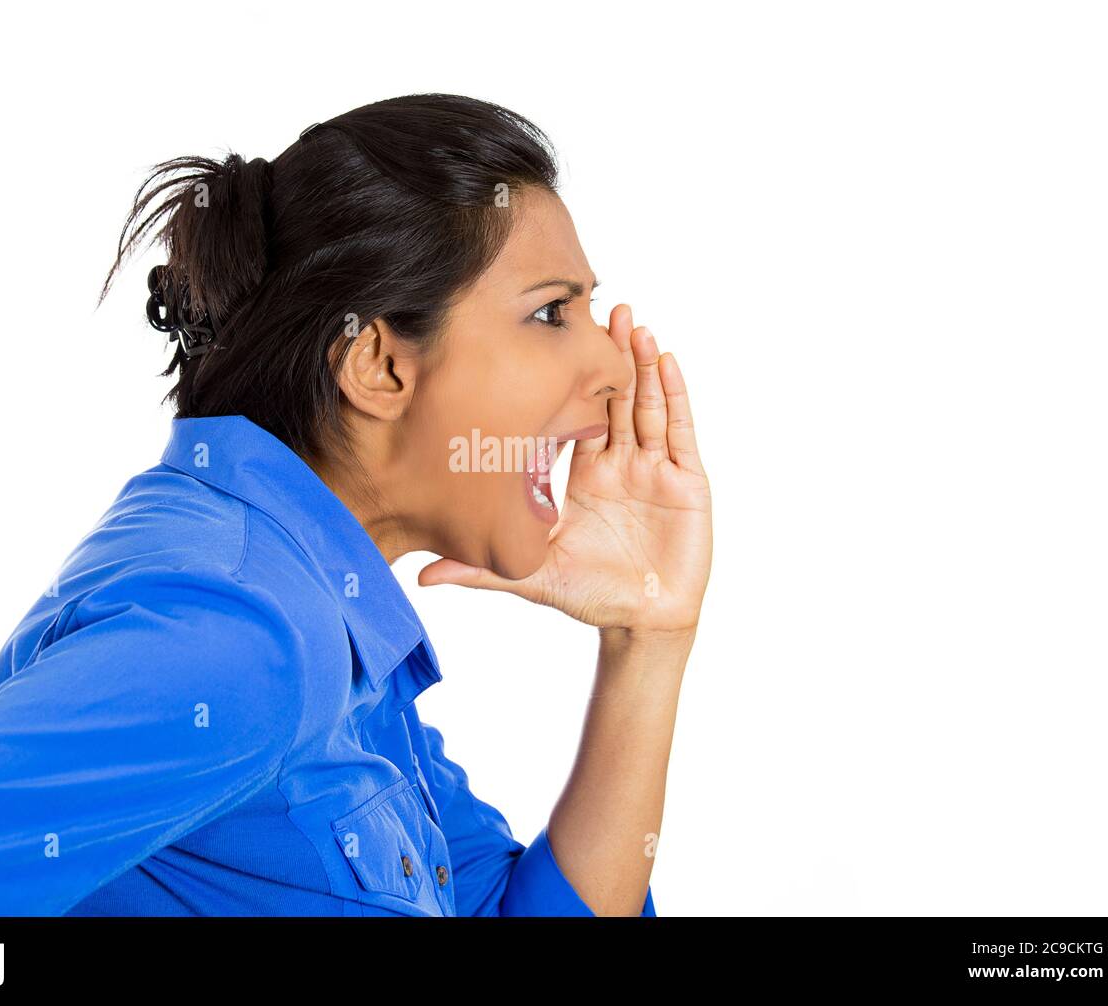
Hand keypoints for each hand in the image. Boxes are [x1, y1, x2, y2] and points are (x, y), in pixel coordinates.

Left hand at [418, 304, 712, 633]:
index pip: (582, 415)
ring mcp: (655, 471)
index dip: (574, 380)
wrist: (640, 623)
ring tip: (635, 323)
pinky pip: (679, 432)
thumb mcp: (531, 573)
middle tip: (606, 308)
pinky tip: (666, 363)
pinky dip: (674, 396)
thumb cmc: (590, 596)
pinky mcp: (686, 483)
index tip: (560, 341)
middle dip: (614, 355)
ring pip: (648, 406)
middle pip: (618, 398)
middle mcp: (621, 465)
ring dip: (643, 364)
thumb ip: (480, 570)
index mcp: (587, 476)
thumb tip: (421, 575)